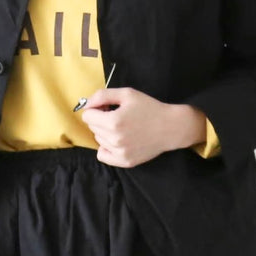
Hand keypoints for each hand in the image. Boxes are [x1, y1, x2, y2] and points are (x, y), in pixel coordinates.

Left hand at [79, 87, 207, 166]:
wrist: (170, 127)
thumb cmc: (149, 108)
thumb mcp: (127, 94)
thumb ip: (102, 95)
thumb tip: (85, 105)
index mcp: (113, 121)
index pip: (87, 116)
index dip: (96, 109)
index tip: (107, 107)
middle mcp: (114, 139)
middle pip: (92, 128)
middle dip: (100, 120)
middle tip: (118, 116)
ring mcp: (119, 152)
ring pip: (98, 140)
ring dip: (105, 133)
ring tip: (122, 127)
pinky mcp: (124, 161)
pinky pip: (102, 155)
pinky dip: (106, 148)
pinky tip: (117, 141)